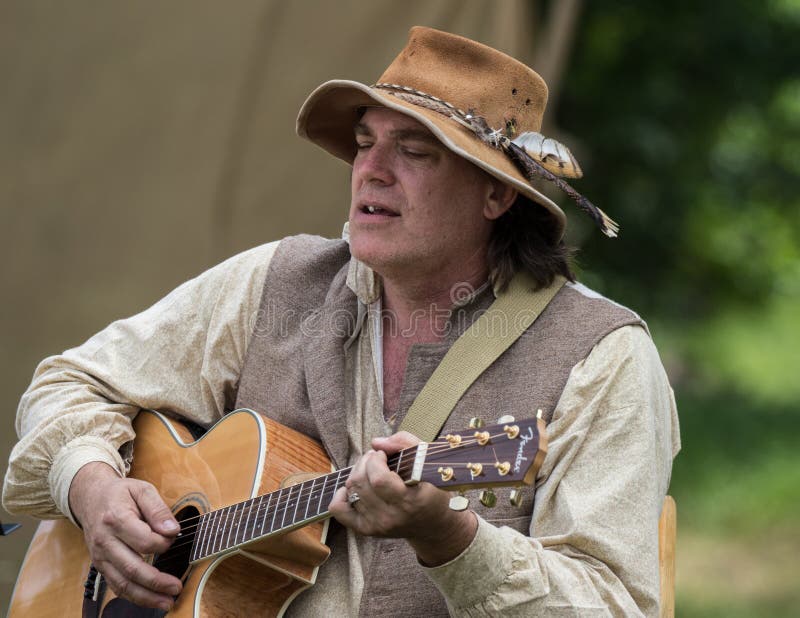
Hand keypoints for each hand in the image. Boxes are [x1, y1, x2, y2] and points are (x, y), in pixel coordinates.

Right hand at [68, 462, 181, 610]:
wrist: (90, 497)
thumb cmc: (120, 493)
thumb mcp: (142, 490)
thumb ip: (158, 509)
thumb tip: (173, 530)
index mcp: (116, 519)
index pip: (143, 541)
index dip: (163, 543)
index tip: (174, 537)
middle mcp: (104, 541)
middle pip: (132, 568)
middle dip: (156, 582)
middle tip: (177, 587)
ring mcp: (100, 556)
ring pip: (122, 583)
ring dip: (146, 597)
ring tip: (167, 602)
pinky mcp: (100, 566)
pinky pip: (115, 586)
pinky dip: (133, 596)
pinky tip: (149, 600)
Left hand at [329, 432, 476, 565]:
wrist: (433, 524)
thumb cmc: (431, 488)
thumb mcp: (427, 461)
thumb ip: (404, 443)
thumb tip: (376, 443)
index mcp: (410, 501)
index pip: (378, 479)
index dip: (376, 460)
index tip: (385, 455)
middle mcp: (391, 517)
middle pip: (360, 483)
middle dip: (365, 462)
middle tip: (376, 458)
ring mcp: (377, 525)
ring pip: (351, 491)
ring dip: (357, 473)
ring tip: (370, 470)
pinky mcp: (366, 529)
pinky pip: (339, 509)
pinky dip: (341, 494)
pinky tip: (355, 488)